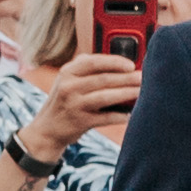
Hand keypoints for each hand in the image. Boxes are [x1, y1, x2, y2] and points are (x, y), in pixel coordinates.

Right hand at [21, 44, 139, 156]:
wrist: (47, 129)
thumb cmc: (66, 100)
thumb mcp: (69, 80)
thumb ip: (88, 69)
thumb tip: (121, 63)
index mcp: (68, 72)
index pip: (93, 62)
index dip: (114, 62)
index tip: (131, 64)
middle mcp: (69, 87)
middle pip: (103, 79)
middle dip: (126, 78)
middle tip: (143, 77)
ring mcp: (74, 105)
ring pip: (105, 97)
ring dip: (126, 94)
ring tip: (140, 92)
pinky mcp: (80, 122)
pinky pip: (105, 118)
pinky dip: (120, 116)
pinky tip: (131, 114)